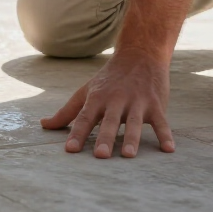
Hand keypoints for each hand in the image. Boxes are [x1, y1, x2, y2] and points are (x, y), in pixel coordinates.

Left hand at [40, 49, 174, 157]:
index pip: (84, 118)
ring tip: (127, 155)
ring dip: (131, 138)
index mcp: (97, 98)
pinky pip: (161, 122)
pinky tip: (169, 150)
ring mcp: (136, 102)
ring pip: (133, 122)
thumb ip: (67, 112)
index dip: (76, 134)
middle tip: (99, 156)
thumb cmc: (108, 79)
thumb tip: (44, 124)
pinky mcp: (156, 104)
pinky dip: (165, 134)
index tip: (69, 150)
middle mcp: (115, 100)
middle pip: (108, 121)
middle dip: (104, 138)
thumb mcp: (86, 92)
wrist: (139, 55)